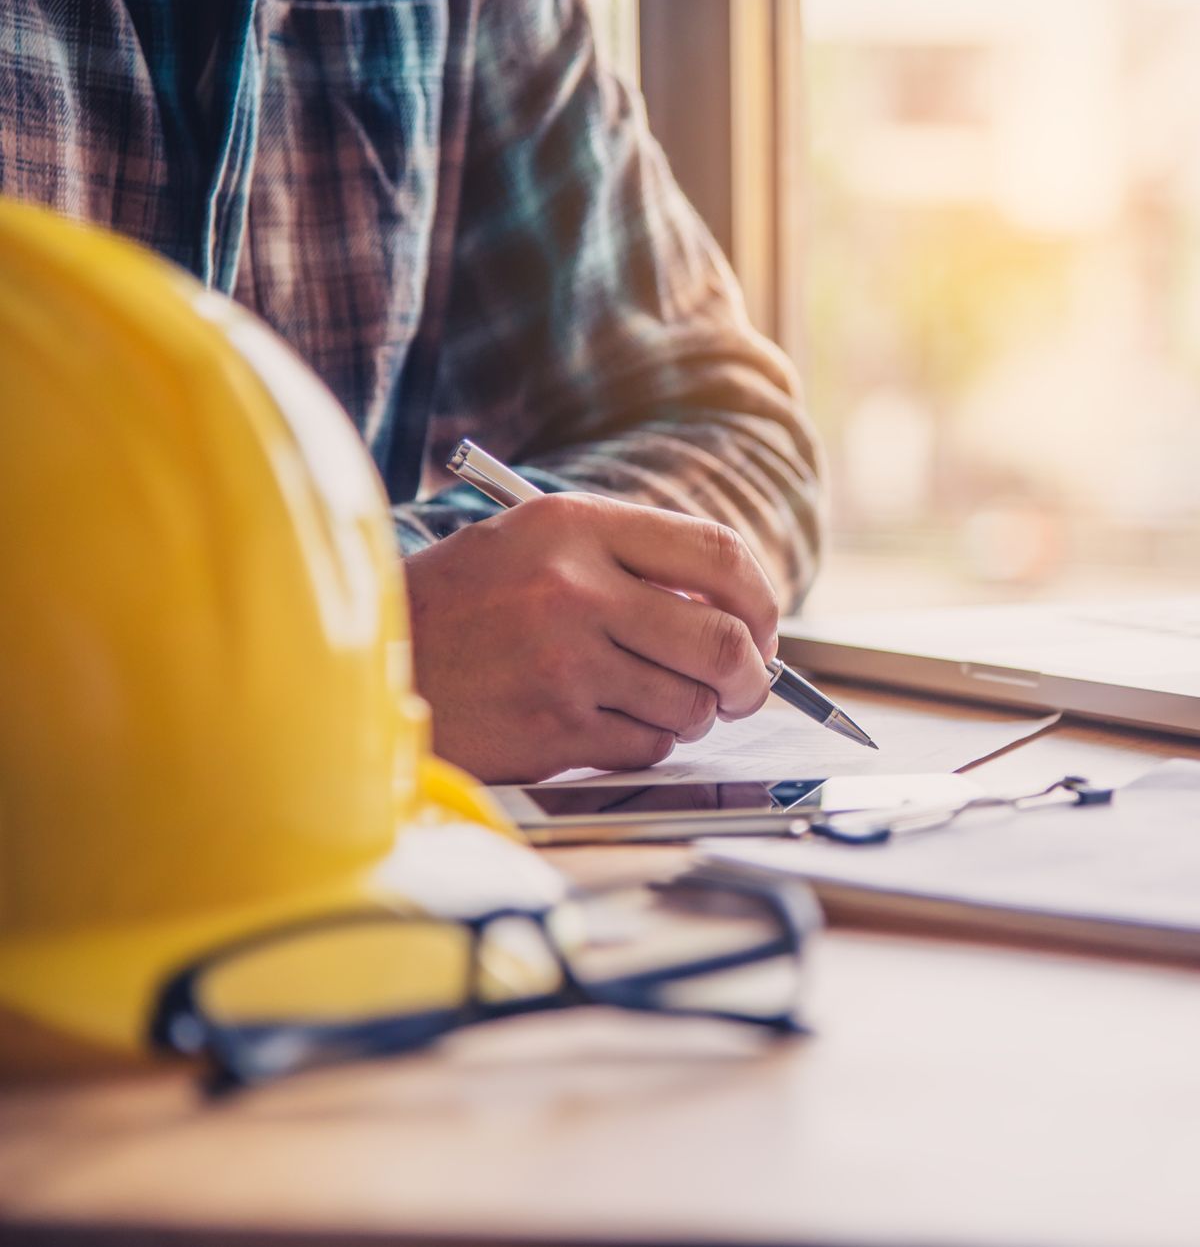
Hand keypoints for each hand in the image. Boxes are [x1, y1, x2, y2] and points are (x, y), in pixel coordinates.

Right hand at [404, 492, 779, 782]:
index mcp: (574, 526)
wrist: (365, 661)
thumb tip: (734, 610)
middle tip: (741, 689)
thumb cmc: (459, 606)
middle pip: (722, 639)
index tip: (762, 628)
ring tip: (650, 702)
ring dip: (688, 713)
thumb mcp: (532, 544)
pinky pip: (647, 745)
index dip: (760, 599)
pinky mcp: (553, 728)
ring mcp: (564, 661)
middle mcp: (574, 587)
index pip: (718, 553)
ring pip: (690, 702)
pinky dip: (643, 742)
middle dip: (749, 676)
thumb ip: (625, 560)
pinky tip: (603, 724)